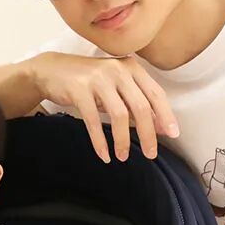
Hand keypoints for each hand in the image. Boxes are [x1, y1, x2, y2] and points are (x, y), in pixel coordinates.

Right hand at [33, 52, 178, 161]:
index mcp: (130, 68)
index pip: (155, 93)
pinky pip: (93, 120)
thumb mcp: (116, 88)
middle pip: (141, 106)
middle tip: (150, 153)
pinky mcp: (79, 89)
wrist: (52, 70)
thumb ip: (136, 103)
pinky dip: (100, 140)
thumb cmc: (88, 81)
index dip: (166, 115)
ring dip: (123, 140)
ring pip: (119, 114)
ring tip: (123, 156)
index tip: (173, 135)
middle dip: (148, 134)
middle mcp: (117, 70)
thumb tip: (162, 127)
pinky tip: (104, 153)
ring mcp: (98, 78)